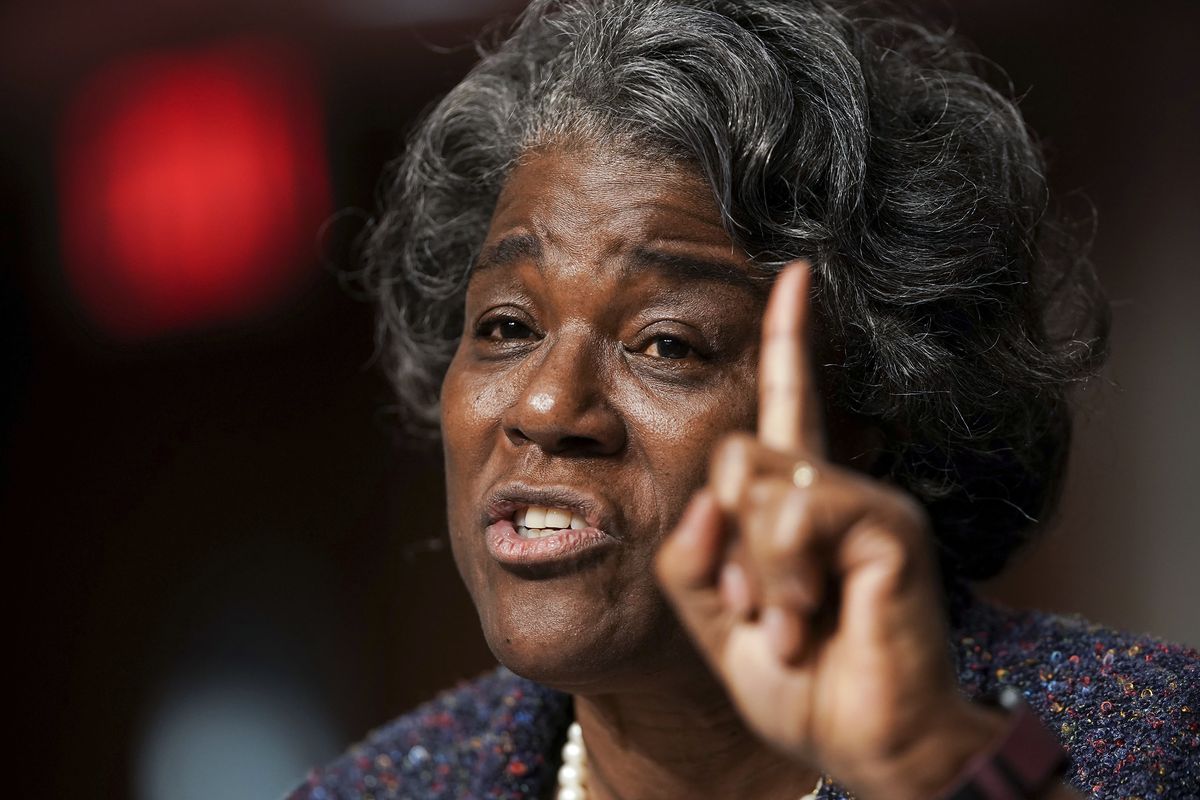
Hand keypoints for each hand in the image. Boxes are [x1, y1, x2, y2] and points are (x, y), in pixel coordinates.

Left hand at [655, 262, 1007, 799]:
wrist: (866, 743)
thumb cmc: (798, 678)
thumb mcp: (718, 618)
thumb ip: (693, 556)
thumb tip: (707, 495)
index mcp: (796, 502)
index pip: (789, 403)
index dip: (789, 339)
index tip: (792, 272)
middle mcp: (835, 487)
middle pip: (735, 453)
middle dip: (724, 542)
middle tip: (752, 610)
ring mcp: (867, 501)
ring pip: (758, 482)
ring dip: (753, 572)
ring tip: (787, 626)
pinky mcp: (889, 525)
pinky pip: (797, 514)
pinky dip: (781, 579)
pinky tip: (806, 623)